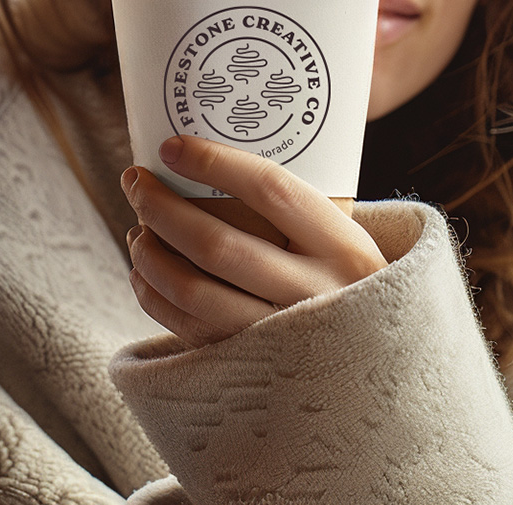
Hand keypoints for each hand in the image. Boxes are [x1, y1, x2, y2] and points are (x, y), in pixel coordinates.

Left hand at [121, 135, 387, 347]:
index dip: (215, 164)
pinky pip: (186, 327)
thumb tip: (219, 156)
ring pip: (194, 290)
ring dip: (150, 253)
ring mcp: (281, 336)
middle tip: (134, 179)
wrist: (377, 363)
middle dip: (161, 207)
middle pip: (218, 244)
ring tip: (137, 227)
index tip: (171, 147)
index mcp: (344, 248)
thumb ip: (300, 209)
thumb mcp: (345, 241)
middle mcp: (315, 294)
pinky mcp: (251, 366)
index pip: (271, 190)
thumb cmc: (347, 282)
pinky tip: (144, 270)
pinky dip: (153, 294)